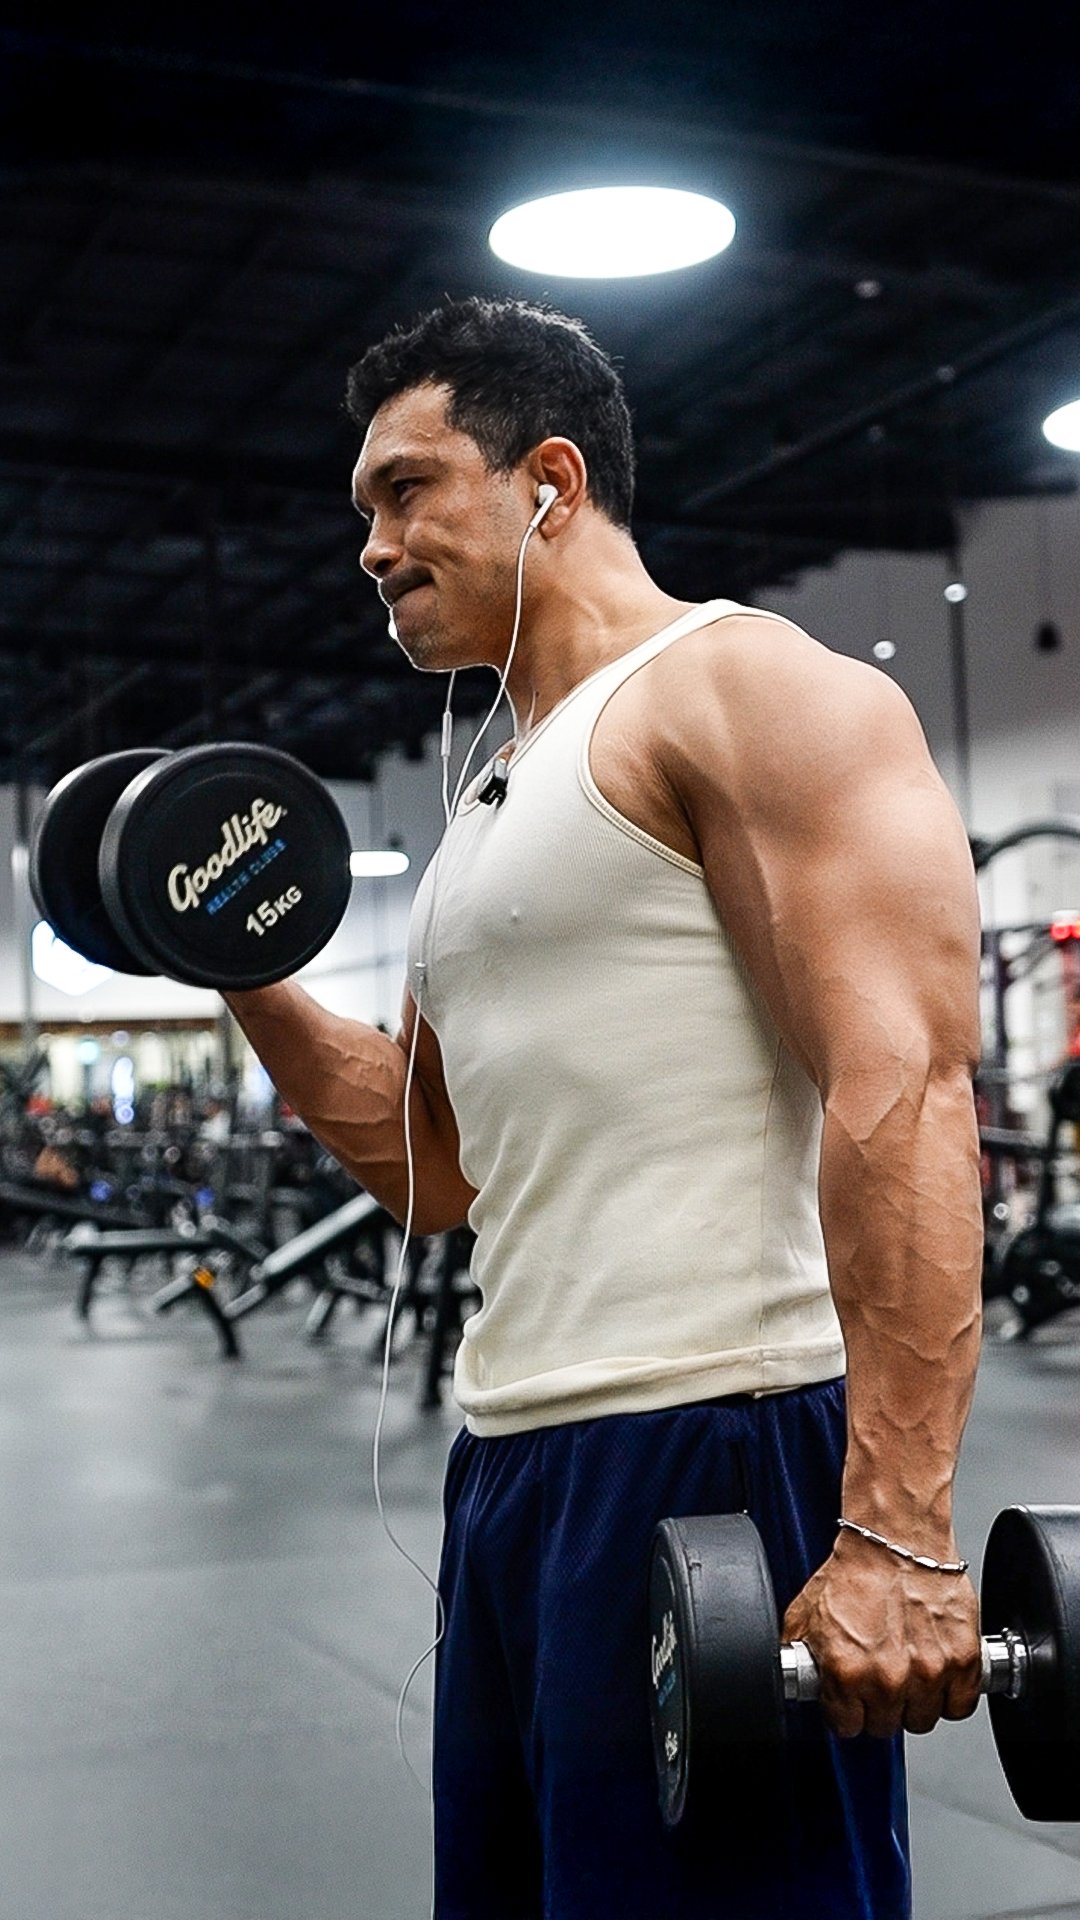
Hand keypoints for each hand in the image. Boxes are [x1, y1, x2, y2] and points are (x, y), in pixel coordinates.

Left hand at [780, 1529, 981, 1737]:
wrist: (896, 1539)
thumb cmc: (856, 1570)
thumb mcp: (806, 1613)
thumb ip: (800, 1654)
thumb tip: (795, 1675)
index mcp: (846, 1672)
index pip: (846, 1726)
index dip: (846, 1711)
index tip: (850, 1700)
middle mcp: (887, 1679)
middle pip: (884, 1727)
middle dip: (878, 1706)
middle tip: (879, 1680)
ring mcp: (928, 1673)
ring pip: (922, 1720)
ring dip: (914, 1703)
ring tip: (908, 1674)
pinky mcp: (962, 1662)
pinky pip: (959, 1706)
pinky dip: (951, 1695)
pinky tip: (937, 1675)